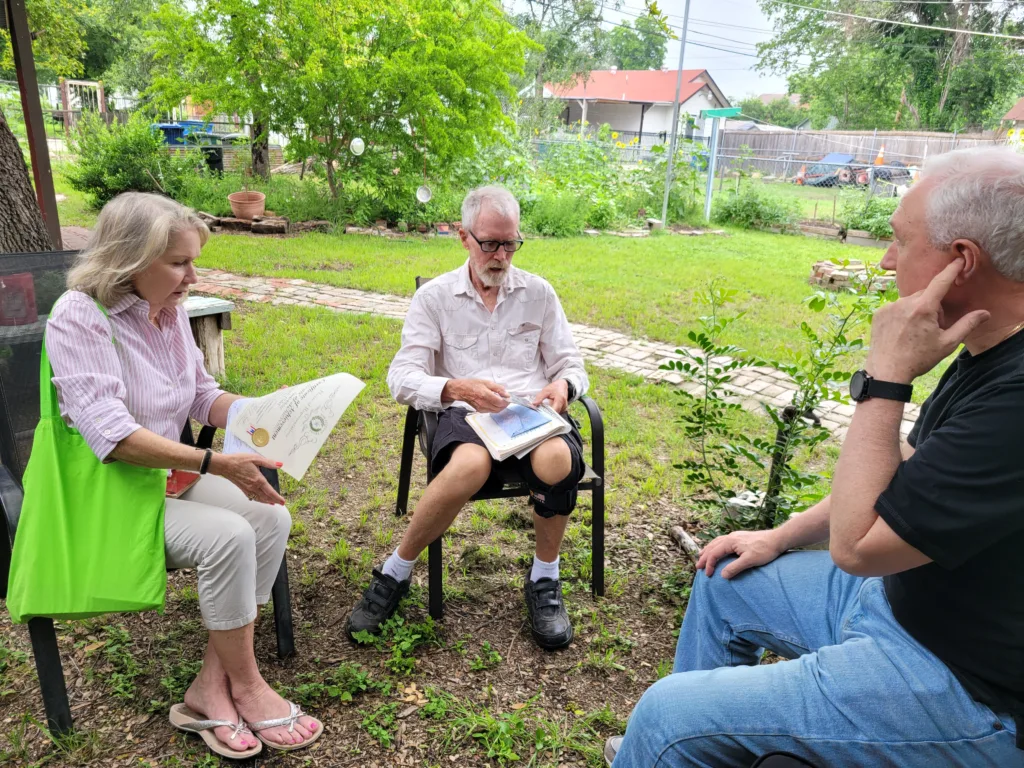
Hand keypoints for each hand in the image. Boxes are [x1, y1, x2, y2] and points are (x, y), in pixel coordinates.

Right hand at [209, 453, 285, 504]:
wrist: (225, 465)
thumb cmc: (239, 461)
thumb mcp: (255, 458)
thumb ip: (268, 463)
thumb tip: (279, 465)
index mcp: (258, 480)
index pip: (270, 492)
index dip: (277, 498)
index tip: (283, 501)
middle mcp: (253, 487)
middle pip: (266, 497)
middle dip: (274, 501)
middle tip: (280, 503)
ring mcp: (247, 489)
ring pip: (259, 499)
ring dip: (267, 501)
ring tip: (272, 503)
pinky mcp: (243, 489)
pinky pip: (253, 497)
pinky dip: (259, 500)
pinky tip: (260, 499)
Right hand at [443, 378, 508, 412]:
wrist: (462, 390)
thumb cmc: (473, 384)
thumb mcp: (486, 382)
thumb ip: (498, 388)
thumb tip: (506, 394)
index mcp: (485, 395)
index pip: (500, 402)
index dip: (506, 401)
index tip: (509, 398)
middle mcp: (483, 403)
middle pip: (499, 408)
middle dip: (504, 404)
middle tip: (506, 399)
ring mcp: (481, 408)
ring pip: (495, 411)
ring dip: (500, 407)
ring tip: (501, 401)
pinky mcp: (480, 410)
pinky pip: (490, 411)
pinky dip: (495, 408)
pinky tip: (494, 403)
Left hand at [531, 379, 568, 412]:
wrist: (562, 385)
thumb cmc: (554, 387)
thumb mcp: (546, 390)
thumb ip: (540, 397)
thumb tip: (533, 404)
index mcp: (560, 399)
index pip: (554, 411)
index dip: (548, 414)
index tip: (541, 415)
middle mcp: (564, 405)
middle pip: (555, 414)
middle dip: (548, 414)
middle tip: (541, 413)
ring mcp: (564, 407)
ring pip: (556, 414)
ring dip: (550, 413)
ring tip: (545, 411)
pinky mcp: (564, 409)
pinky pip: (558, 413)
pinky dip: (553, 412)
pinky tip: (549, 410)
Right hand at [696, 529, 785, 578]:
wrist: (777, 539)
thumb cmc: (765, 550)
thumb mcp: (750, 561)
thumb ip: (735, 568)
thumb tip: (722, 575)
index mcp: (730, 541)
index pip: (714, 553)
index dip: (709, 564)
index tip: (708, 575)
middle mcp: (730, 537)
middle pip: (713, 546)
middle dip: (704, 557)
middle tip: (698, 567)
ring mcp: (735, 536)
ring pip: (716, 542)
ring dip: (708, 550)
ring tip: (702, 556)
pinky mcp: (740, 537)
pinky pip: (722, 541)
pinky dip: (716, 546)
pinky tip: (718, 549)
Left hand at [865, 259, 989, 383]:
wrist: (886, 371)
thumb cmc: (918, 359)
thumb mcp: (947, 343)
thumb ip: (967, 325)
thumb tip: (984, 313)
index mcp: (923, 308)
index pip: (940, 282)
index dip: (951, 270)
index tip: (958, 261)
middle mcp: (904, 303)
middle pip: (925, 296)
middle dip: (932, 308)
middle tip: (931, 329)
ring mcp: (889, 307)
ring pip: (910, 302)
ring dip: (916, 311)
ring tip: (914, 334)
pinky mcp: (879, 313)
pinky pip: (896, 308)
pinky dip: (901, 315)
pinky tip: (901, 333)